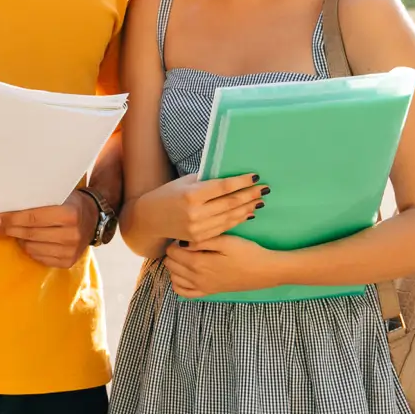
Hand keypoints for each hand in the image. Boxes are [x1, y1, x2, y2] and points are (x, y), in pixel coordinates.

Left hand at [0, 190, 97, 268]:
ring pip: (32, 248)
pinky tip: (28, 241)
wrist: (94, 218)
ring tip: (15, 231)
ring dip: (19, 240)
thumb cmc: (70, 202)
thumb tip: (5, 209)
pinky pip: (39, 258)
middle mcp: (72, 234)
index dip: (12, 218)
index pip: (33, 217)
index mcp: (69, 214)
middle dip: (9, 230)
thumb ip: (37, 200)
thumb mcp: (58, 195)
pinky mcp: (68, 262)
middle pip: (30, 234)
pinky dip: (30, 249)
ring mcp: (71, 251)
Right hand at [137, 172, 267, 243]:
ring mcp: (198, 227)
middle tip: (265, 189)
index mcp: (191, 194)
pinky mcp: (199, 238)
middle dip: (250, 195)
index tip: (255, 177)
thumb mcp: (183, 183)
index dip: (241, 182)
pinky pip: (224, 228)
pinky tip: (247, 214)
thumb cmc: (167, 195)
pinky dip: (237, 220)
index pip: (223, 187)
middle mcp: (196, 212)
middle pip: (230, 203)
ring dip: (247, 208)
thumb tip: (228, 176)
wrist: (149, 219)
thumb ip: (204, 181)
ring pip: (230, 217)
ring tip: (260, 201)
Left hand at [164, 235, 281, 297]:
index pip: (171, 252)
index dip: (174, 241)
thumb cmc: (246, 252)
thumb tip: (181, 242)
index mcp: (199, 263)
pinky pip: (184, 293)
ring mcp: (202, 287)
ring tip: (186, 256)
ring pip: (174, 278)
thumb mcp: (224, 241)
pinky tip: (186, 273)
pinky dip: (179, 283)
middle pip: (170, 265)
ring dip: (175, 267)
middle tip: (185, 245)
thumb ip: (200, 241)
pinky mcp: (209, 292)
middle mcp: (197, 278)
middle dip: (173, 253)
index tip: (184, 236)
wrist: (265, 271)